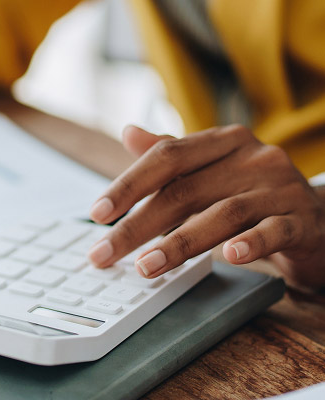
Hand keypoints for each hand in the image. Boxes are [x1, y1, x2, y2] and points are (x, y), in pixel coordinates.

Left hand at [87, 123, 324, 292]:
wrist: (321, 219)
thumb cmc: (256, 195)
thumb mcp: (214, 171)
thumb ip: (173, 155)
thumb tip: (129, 132)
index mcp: (225, 141)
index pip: (167, 156)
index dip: (129, 184)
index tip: (97, 214)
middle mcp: (253, 158)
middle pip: (186, 189)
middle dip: (139, 225)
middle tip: (105, 254)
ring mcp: (280, 188)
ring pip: (223, 213)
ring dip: (179, 243)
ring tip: (147, 267)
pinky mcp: (303, 220)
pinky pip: (274, 231)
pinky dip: (251, 244)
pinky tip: (230, 258)